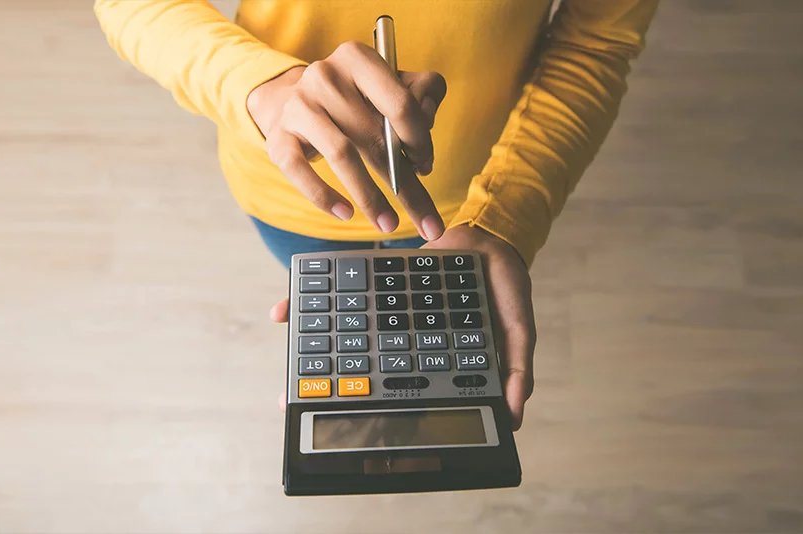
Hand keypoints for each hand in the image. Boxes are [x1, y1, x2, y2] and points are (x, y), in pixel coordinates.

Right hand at [247, 41, 447, 239]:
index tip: (425, 166)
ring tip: (387, 224)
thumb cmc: (352, 100)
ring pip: (341, 154)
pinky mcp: (278, 137)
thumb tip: (427, 128)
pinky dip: (323, 196)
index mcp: (358, 59)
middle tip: (426, 222)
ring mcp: (298, 107)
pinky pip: (300, 171)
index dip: (420, 141)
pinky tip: (345, 213)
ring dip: (370, 196)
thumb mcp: (387, 87)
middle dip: (405, 185)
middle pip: (375, 137)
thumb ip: (421, 95)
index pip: (400, 103)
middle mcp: (325, 77)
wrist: (291, 102)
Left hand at [268, 226, 536, 429]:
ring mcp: (389, 316)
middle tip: (291, 406)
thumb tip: (515, 415)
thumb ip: (519, 370)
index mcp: (434, 357)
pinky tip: (282, 312)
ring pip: (345, 340)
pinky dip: (315, 306)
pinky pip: (343, 299)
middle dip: (327, 390)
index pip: (401, 392)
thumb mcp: (519, 329)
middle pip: (362, 371)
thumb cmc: (505, 288)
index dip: (374, 411)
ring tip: (284, 376)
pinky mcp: (375, 288)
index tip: (346, 429)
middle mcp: (406, 341)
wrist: (490, 235)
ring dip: (313, 352)